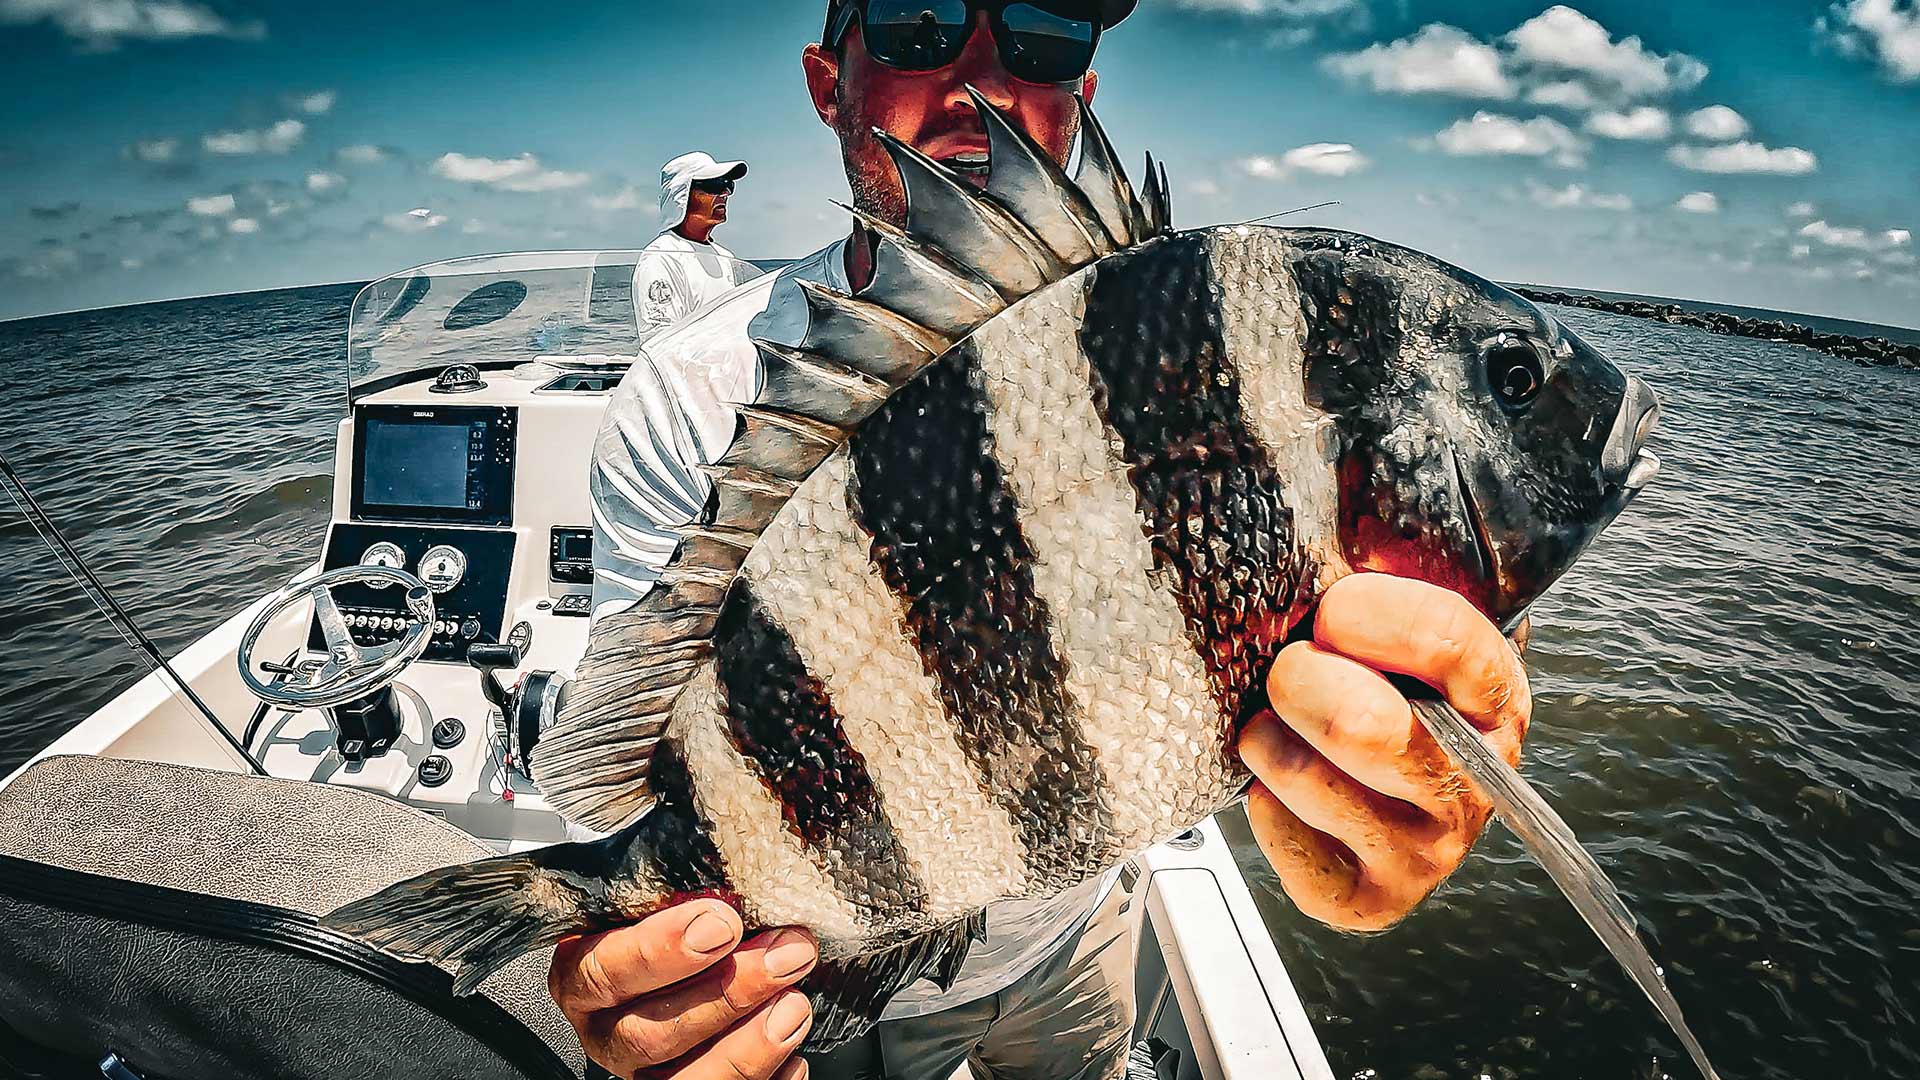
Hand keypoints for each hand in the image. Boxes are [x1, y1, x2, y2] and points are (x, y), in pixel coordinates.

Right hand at [548, 899, 818, 1078]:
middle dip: (726, 994)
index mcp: (585, 979)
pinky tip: (793, 1056)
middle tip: (785, 955)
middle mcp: (607, 1033)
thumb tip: (749, 855)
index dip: (658, 950)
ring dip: (749, 1046)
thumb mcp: (669, 904)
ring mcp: (644, 1076)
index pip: (601, 971)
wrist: (697, 966)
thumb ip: (687, 893)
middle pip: (648, 1034)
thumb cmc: (686, 930)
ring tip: (795, 1005)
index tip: (722, 921)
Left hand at [1239, 573, 1530, 931]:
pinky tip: (1281, 784)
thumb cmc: (1368, 681)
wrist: (1365, 784)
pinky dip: (1260, 800)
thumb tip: (1334, 482)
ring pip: (1309, 777)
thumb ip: (1375, 563)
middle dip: (1300, 682)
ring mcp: (1430, 850)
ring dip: (1266, 739)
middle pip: (1366, 725)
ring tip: (1274, 726)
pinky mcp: (1369, 900)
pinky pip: (1283, 834)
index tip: (1329, 609)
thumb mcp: (1389, 615)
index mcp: (1495, 694)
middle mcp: (1478, 780)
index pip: (1446, 636)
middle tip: (1288, 670)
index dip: (1365, 614)